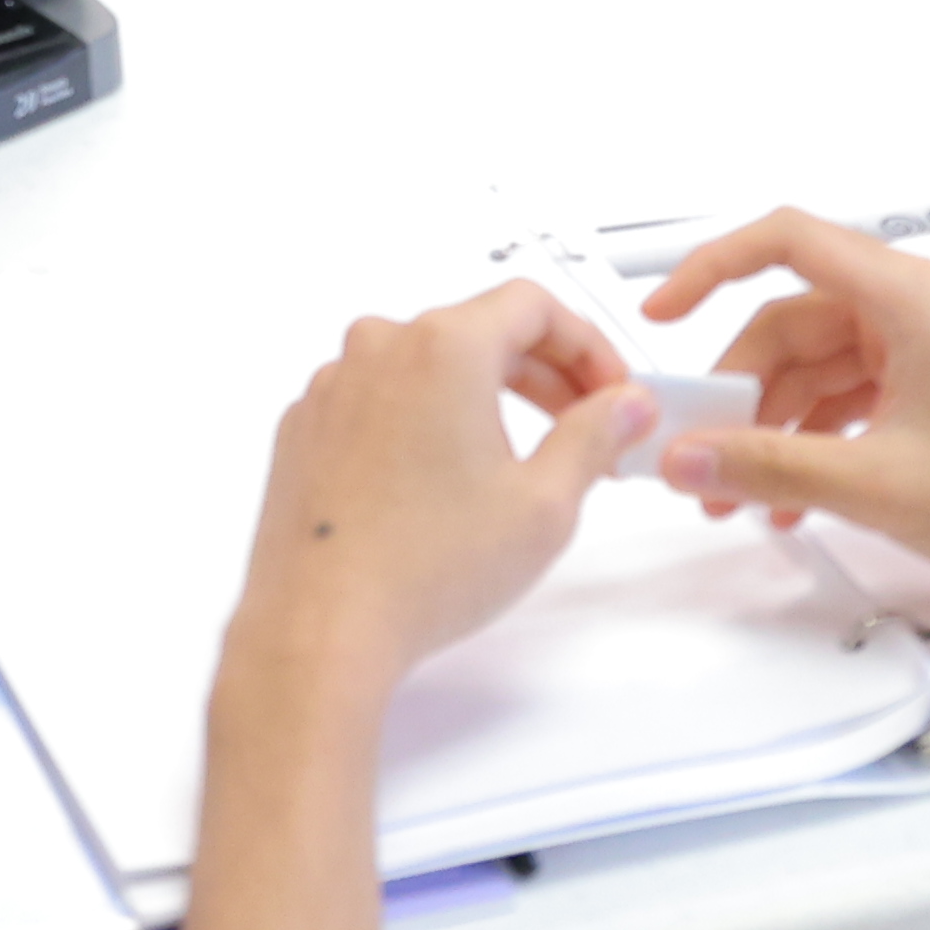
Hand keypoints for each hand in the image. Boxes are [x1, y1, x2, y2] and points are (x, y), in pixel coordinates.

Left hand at [224, 281, 658, 695]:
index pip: (532, 305)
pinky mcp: (306, 427)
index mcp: (442, 348)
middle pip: (478, 329)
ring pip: (425, 364)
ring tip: (514, 460)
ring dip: (479, 396)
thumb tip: (623, 406)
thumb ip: (594, 436)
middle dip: (542, 372)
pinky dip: (421, 420)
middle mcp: (379, 349)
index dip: (586, 343)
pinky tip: (442, 480)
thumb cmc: (420, 570)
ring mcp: (334, 386)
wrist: (321, 625)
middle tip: (581, 421)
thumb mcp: (544, 505)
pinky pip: (378, 399)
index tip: (608, 386)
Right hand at [637, 216, 929, 605]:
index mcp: (911, 296)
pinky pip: (855, 388)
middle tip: (701, 450)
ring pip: (820, 361)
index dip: (711, 266)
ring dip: (777, 422)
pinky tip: (795, 494)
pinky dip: (819, 433)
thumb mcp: (876, 484)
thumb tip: (688, 455)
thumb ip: (768, 465)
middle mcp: (921, 303)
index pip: (786, 241)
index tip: (663, 312)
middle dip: (741, 388)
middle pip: (794, 318)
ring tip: (743, 493)